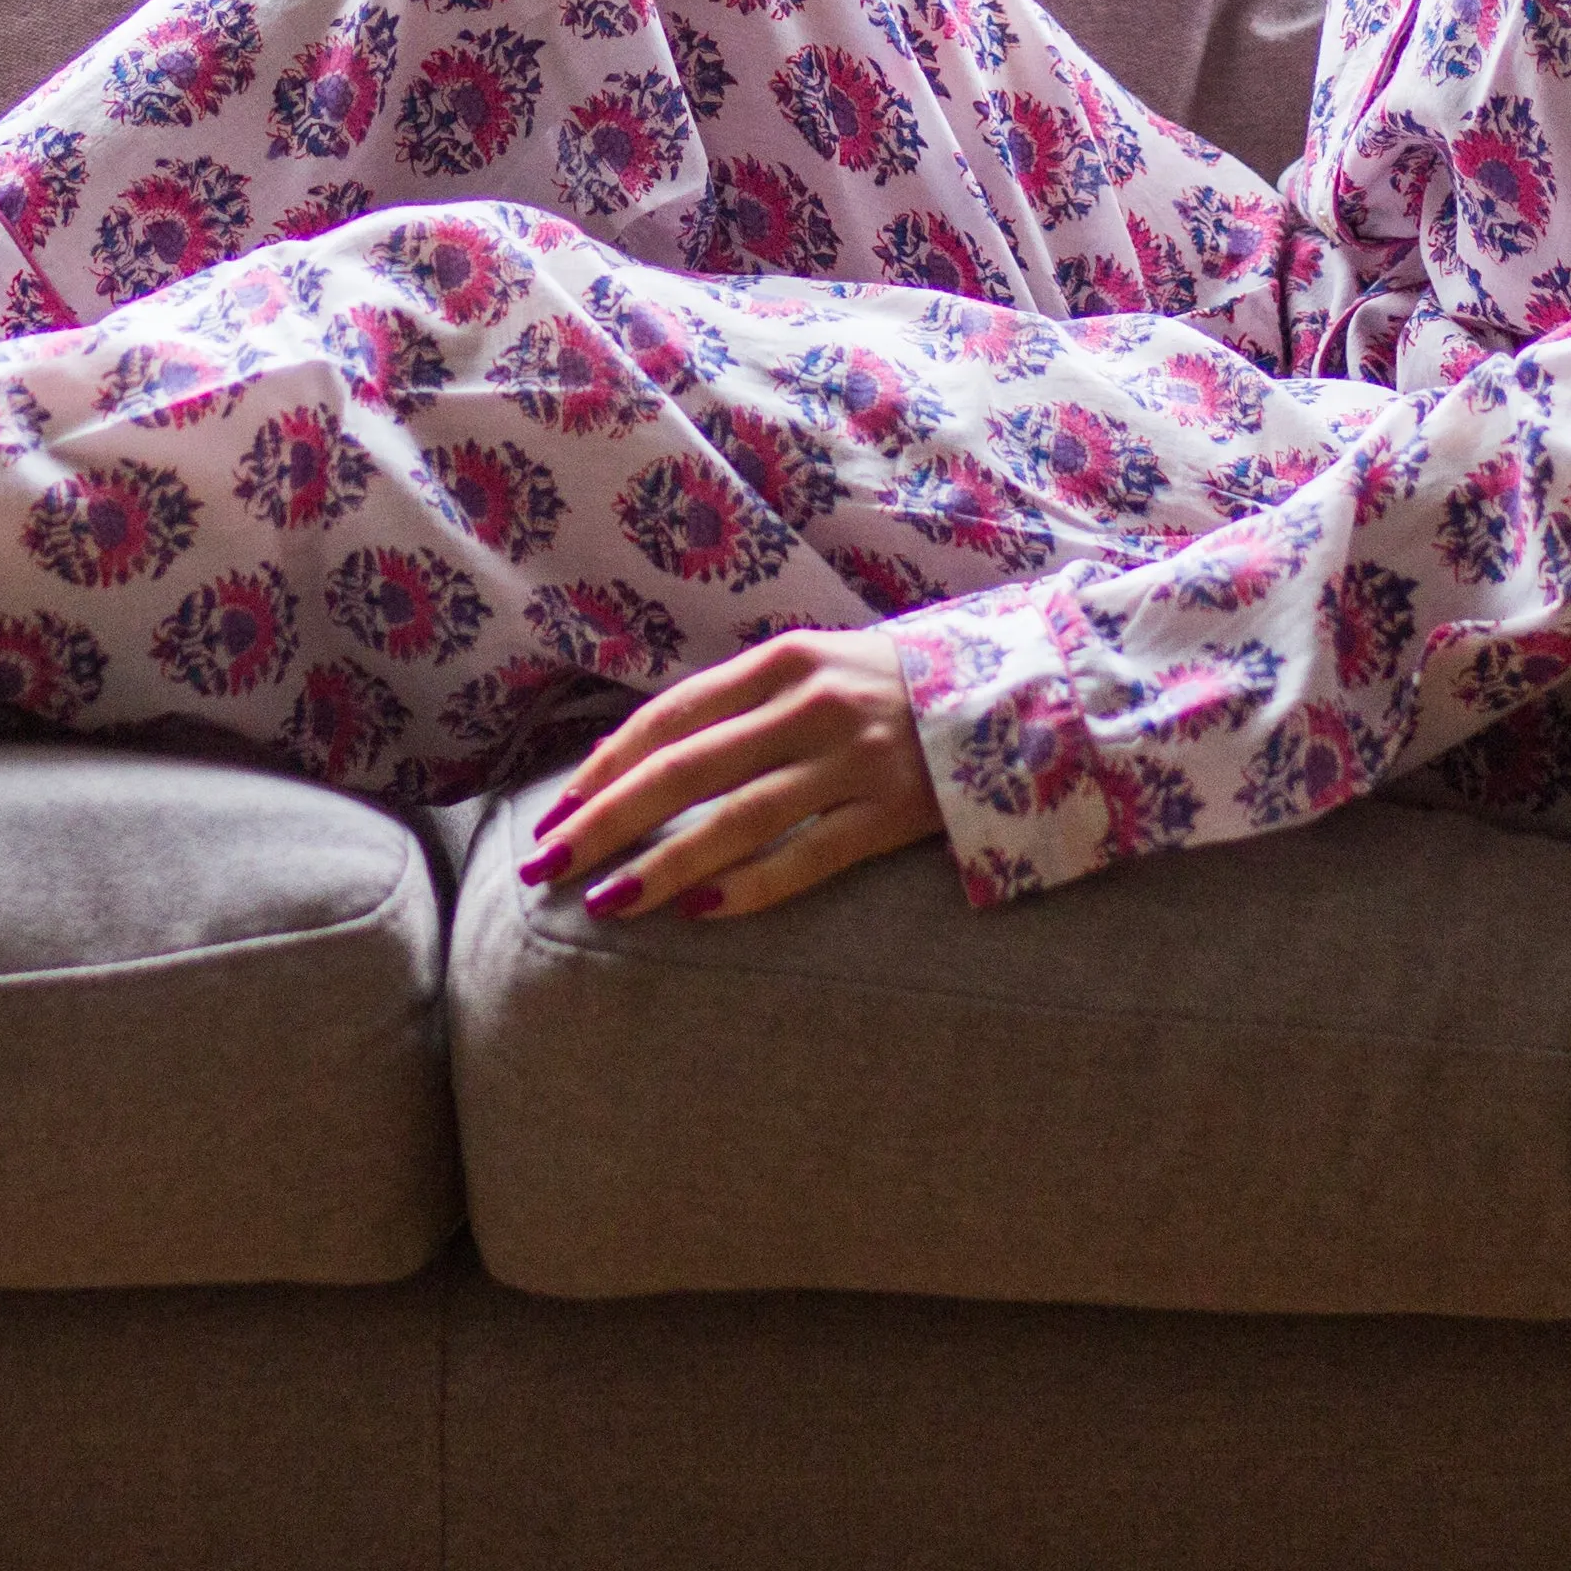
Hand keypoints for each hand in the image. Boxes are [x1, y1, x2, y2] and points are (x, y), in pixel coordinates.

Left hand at [518, 629, 943, 918]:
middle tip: (546, 863)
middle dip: (606, 819)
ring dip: (661, 865)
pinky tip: (701, 910)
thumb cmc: (901, 686)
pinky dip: (751, 885)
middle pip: (685, 768)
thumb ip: (748, 703)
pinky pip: (808, 857)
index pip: (672, 715)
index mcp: (784, 661)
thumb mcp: (821, 668)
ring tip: (607, 903)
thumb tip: (653, 755)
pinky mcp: (895, 814)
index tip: (561, 807)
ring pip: (735, 820)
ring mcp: (855, 761)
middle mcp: (811, 705)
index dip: (609, 764)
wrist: (1024, 693)